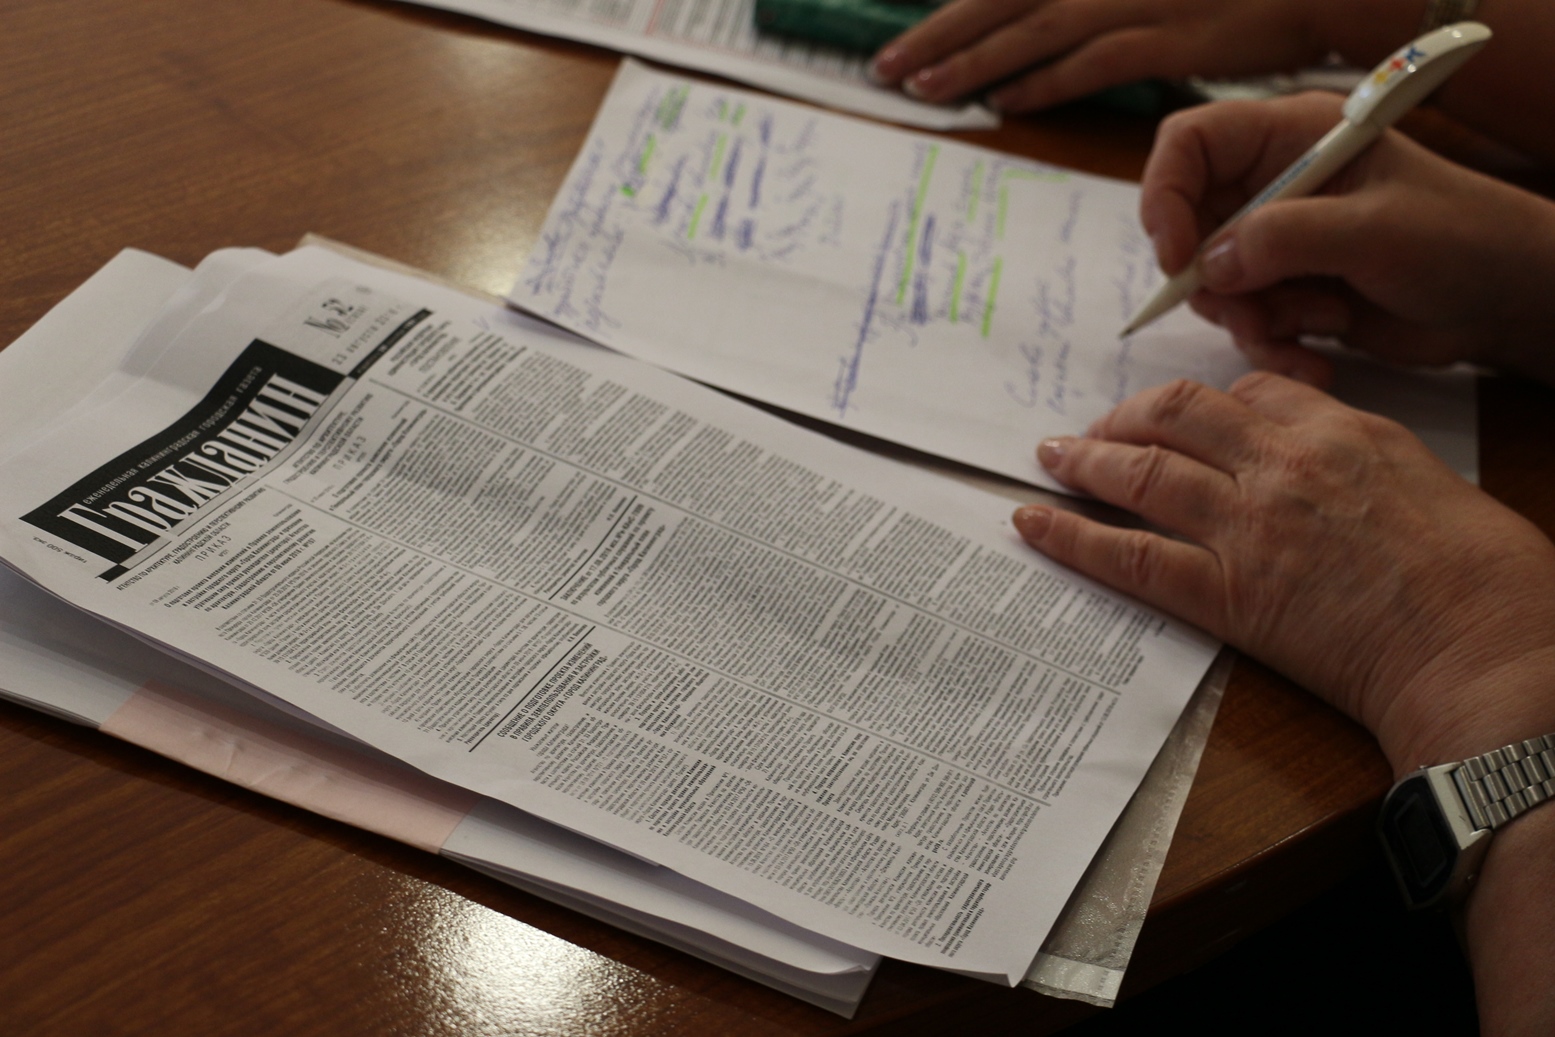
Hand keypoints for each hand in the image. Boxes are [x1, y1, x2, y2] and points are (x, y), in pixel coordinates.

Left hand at [870, 0, 1339, 110]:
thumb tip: (1033, 17)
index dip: (951, 13)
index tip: (901, 42)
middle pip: (1005, 1)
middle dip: (940, 37)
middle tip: (888, 70)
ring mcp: (1139, 0)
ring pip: (1038, 32)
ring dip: (977, 63)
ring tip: (925, 90)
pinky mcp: (1171, 38)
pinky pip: (1095, 64)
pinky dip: (1046, 82)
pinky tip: (1006, 103)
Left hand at [1011, 373, 1554, 774]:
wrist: (1489, 653)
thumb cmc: (1491, 584)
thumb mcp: (1436, 489)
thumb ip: (1369, 471)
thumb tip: (1338, 481)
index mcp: (1346, 431)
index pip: (1252, 392)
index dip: (1203, 404)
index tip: (1180, 416)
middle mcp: (1286, 464)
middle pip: (1181, 413)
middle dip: (1129, 414)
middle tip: (1097, 427)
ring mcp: (1250, 525)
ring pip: (1142, 471)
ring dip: (1085, 459)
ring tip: (1049, 457)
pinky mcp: (1228, 593)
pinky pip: (1131, 555)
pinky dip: (1072, 535)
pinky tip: (1032, 523)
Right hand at [1142, 93, 1554, 385]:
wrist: (1505, 302)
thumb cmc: (1460, 239)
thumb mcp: (1373, 230)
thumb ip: (1284, 238)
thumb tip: (1208, 264)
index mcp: (1290, 139)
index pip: (1189, 145)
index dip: (1166, 196)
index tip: (1177, 257)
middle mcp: (1274, 184)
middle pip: (1190, 225)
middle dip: (1216, 281)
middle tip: (1254, 310)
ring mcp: (1279, 241)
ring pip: (1214, 285)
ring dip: (1255, 318)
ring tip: (1318, 323)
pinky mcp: (1289, 291)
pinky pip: (1245, 322)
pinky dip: (1272, 346)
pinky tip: (1318, 356)